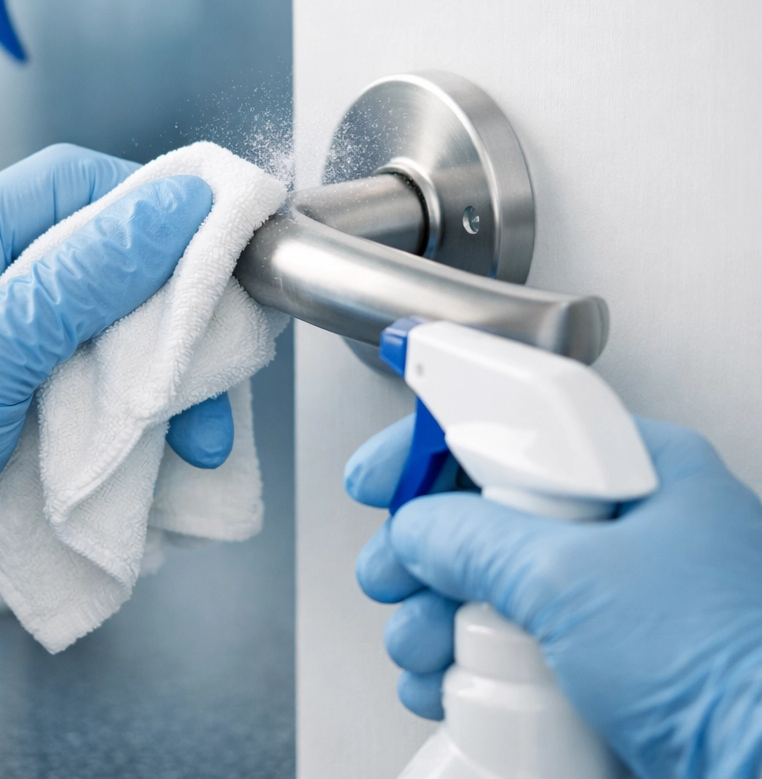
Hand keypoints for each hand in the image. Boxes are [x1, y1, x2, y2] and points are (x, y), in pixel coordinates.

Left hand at [0, 144, 230, 709]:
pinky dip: (147, 429)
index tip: (213, 231)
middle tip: (219, 351)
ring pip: (120, 344)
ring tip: (203, 438)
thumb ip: (79, 282)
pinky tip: (175, 459)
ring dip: (168, 387)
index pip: (72, 187)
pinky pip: (109, 403)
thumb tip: (172, 206)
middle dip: (172, 314)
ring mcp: (19, 358)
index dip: (147, 199)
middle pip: (111, 269)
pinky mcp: (36, 417)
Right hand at [345, 415, 761, 778]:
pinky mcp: (601, 661)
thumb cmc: (730, 671)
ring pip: (492, 582)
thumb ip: (474, 538)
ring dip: (432, 613)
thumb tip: (417, 530)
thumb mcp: (573, 579)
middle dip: (423, 549)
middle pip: (490, 511)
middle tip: (387, 570)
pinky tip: (441, 679)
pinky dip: (461, 660)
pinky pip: (510, 641)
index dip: (434, 445)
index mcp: (637, 471)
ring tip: (415, 641)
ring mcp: (612, 598)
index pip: (514, 429)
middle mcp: (626, 526)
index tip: (381, 475)